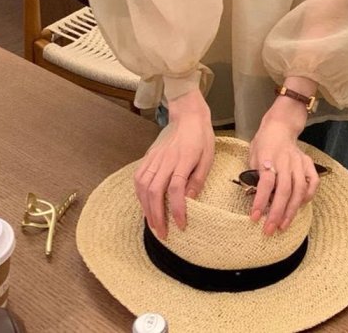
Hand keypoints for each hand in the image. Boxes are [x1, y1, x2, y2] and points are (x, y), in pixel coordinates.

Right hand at [133, 89, 213, 239]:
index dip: (177, 209)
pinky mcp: (148, 156)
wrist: (187, 115)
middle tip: (162, 233)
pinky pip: (138, 177)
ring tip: (152, 223)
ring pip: (143, 185)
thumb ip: (198, 179)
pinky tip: (145, 204)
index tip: (180, 225)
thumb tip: (190, 200)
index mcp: (183, 159)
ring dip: (145, 207)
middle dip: (157, 215)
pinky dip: (139, 194)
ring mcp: (154, 157)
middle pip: (155, 191)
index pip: (176, 189)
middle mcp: (165, 159)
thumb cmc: (201, 137)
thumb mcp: (208, 157)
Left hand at [248, 95, 319, 235]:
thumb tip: (255, 197)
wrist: (280, 126)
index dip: (260, 201)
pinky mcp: (308, 163)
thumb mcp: (252, 155)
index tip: (254, 217)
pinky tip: (300, 206)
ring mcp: (299, 162)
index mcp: (268, 157)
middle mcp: (285, 161)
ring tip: (283, 225)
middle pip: (284, 191)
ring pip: (299, 190)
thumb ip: (255, 174)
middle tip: (269, 230)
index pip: (266, 183)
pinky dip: (308, 196)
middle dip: (276, 213)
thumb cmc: (263, 143)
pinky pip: (312, 182)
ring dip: (291, 211)